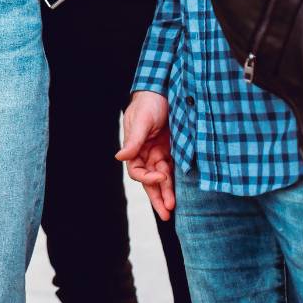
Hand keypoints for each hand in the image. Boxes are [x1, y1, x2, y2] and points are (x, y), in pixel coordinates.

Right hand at [115, 91, 175, 218]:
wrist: (165, 88)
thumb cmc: (149, 102)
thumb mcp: (142, 120)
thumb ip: (133, 140)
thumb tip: (119, 158)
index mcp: (135, 148)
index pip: (137, 171)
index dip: (147, 178)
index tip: (161, 178)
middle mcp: (146, 154)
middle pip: (150, 181)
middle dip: (157, 198)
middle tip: (166, 214)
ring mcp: (160, 153)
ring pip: (163, 179)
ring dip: (168, 194)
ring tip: (174, 210)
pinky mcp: (174, 150)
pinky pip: (175, 170)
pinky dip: (177, 183)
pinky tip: (183, 195)